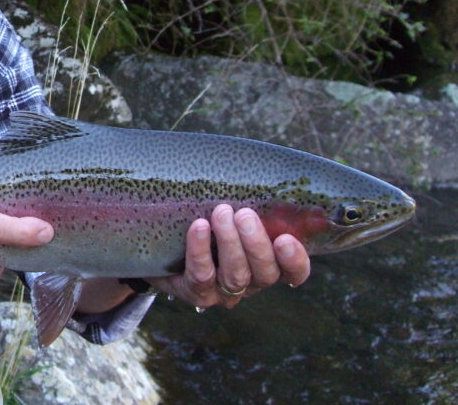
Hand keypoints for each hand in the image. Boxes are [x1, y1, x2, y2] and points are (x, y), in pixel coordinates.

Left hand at [148, 204, 310, 309]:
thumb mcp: (230, 210)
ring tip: (221, 213)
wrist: (162, 245)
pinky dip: (200, 250)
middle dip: (256, 243)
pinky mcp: (196, 292)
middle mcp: (250, 282)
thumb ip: (247, 198)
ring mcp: (223, 292)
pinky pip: (201, 276)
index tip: (287, 239)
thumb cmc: (204, 217)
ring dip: (229, 243)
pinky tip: (198, 227)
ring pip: (235, 276)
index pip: (293, 272)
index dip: (295, 260)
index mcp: (266, 263)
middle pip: (265, 273)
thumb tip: (256, 166)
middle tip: (244, 214)